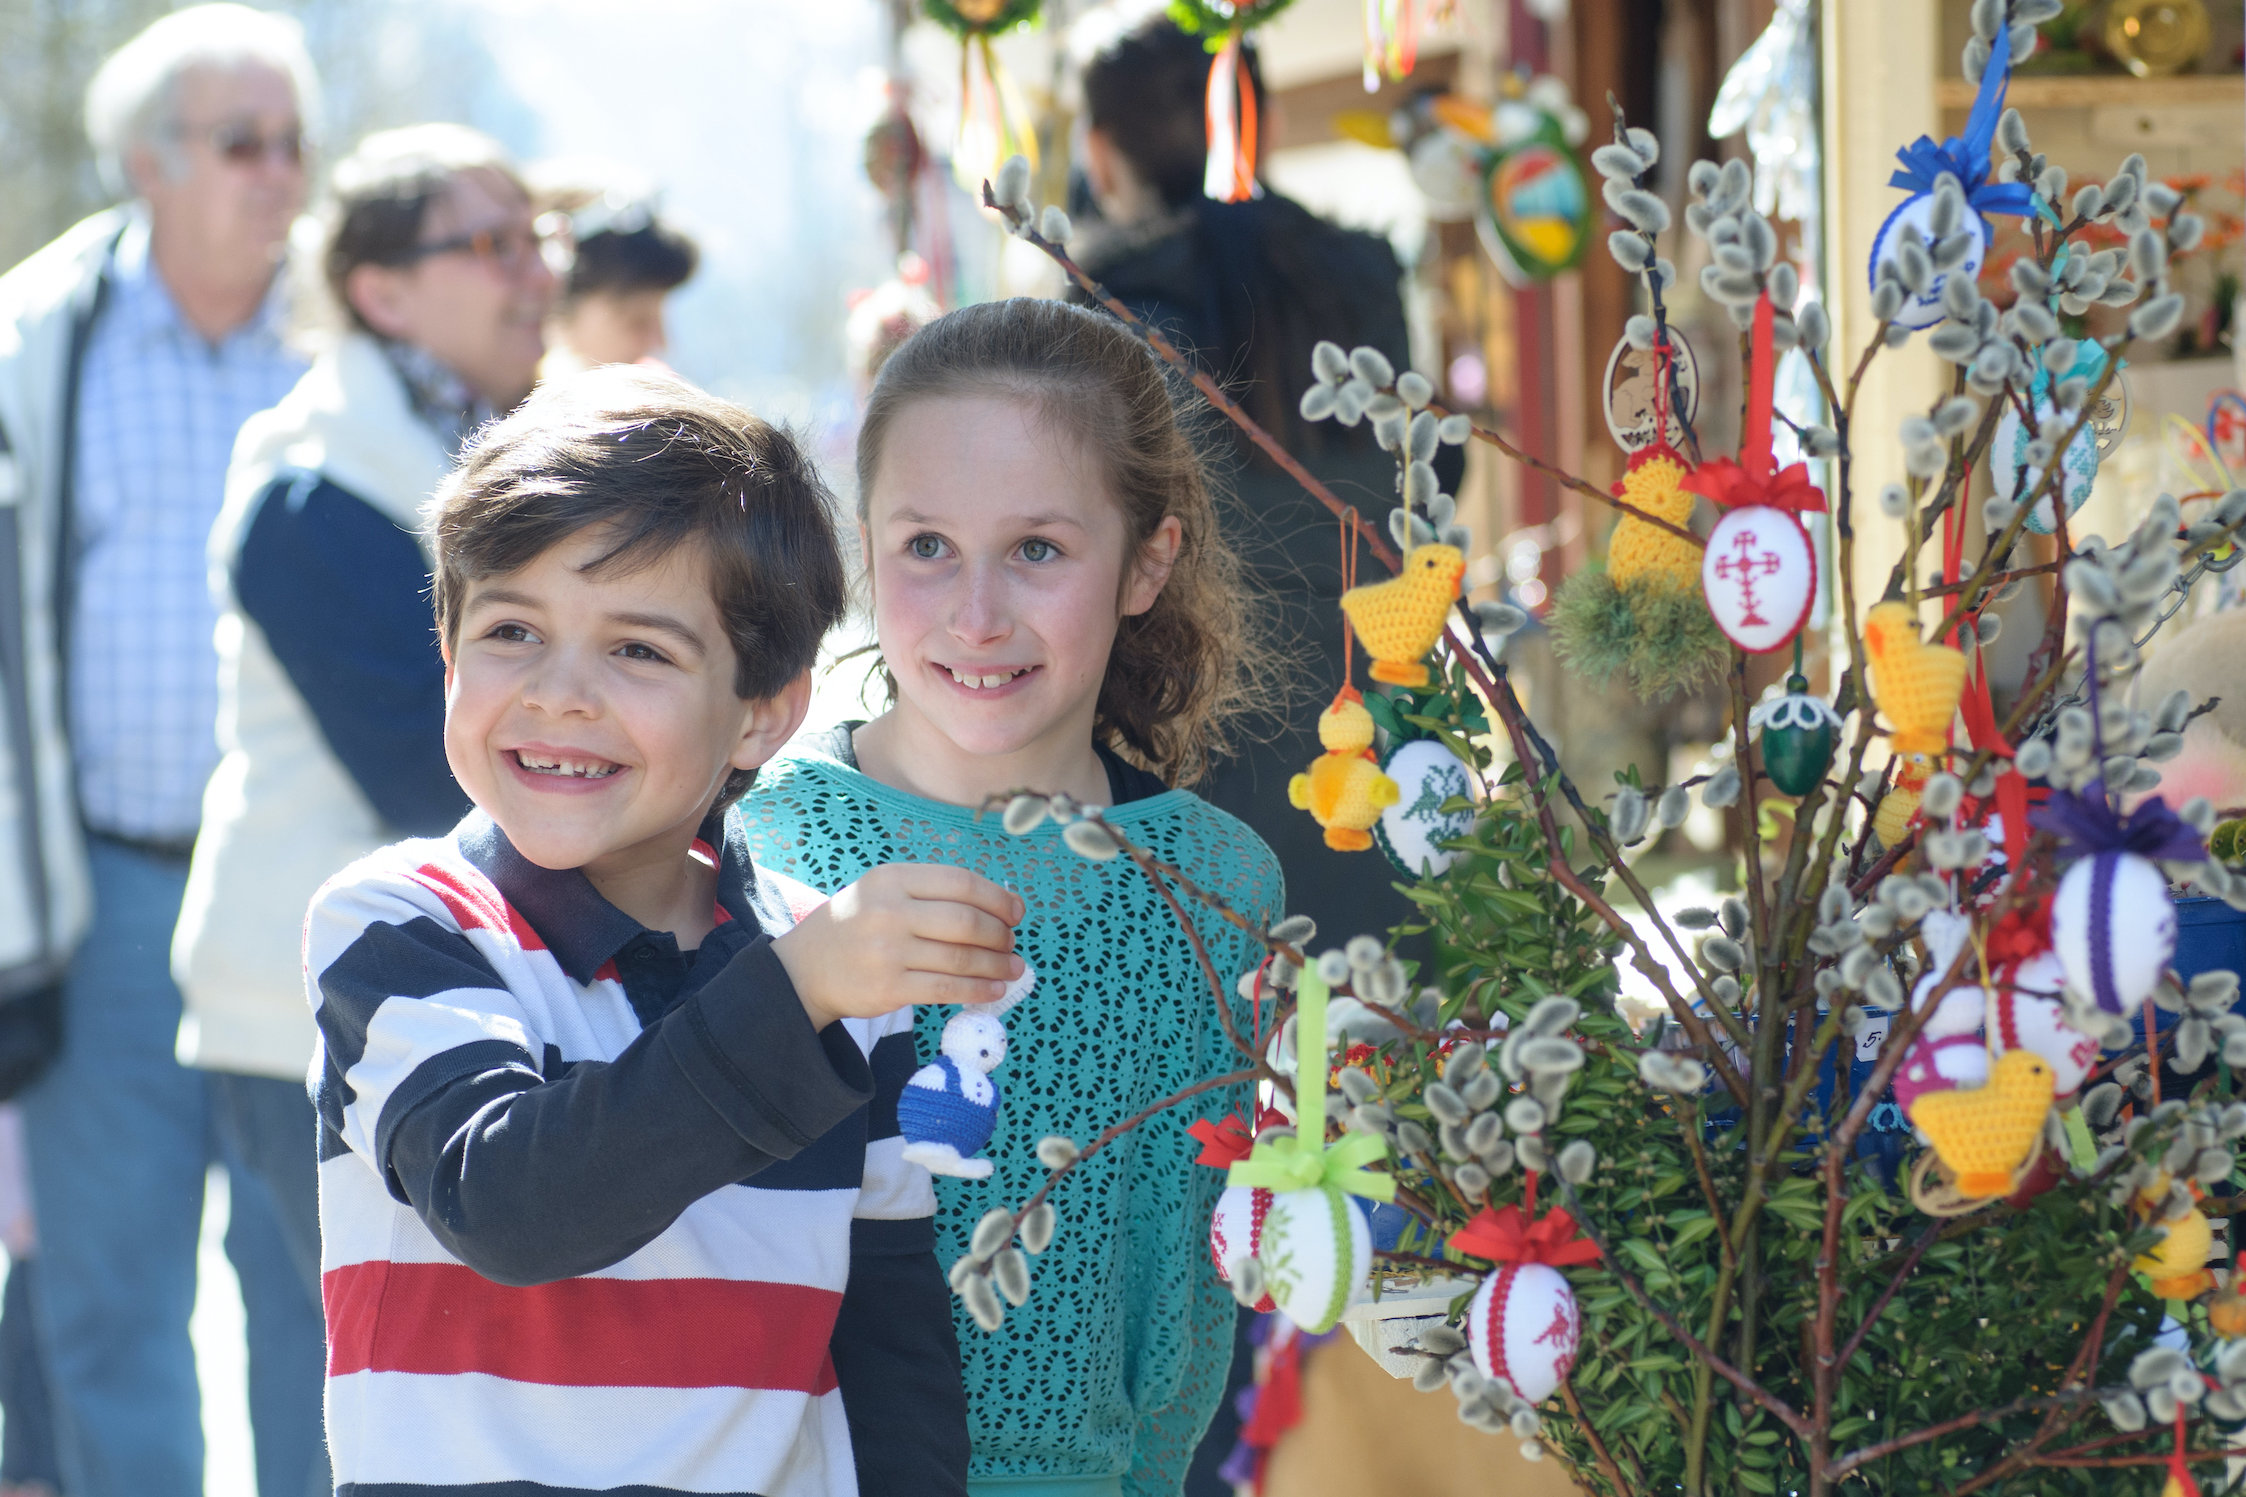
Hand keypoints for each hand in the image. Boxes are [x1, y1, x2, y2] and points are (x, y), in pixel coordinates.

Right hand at [772, 864, 1023, 1028]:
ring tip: (1014, 968)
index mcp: (891, 879)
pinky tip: (995, 989)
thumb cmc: (856, 926)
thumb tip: (1002, 905)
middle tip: (1012, 944)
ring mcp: (888, 951)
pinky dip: (979, 990)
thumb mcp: (882, 892)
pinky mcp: (889, 988)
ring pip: (961, 958)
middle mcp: (889, 911)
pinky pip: (947, 989)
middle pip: (966, 921)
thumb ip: (931, 893)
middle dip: (1000, 935)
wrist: (804, 970)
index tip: (1016, 912)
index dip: (997, 898)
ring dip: (997, 965)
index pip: (960, 883)